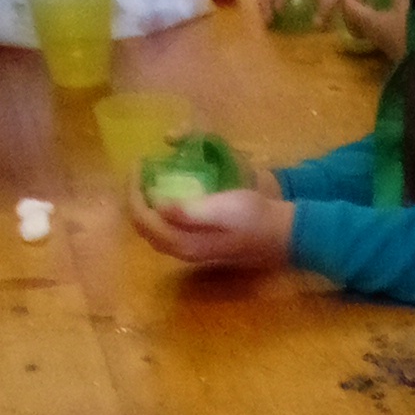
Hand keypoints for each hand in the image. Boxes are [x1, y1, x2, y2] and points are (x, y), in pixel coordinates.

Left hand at [126, 181, 294, 268]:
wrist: (279, 234)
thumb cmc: (252, 218)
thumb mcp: (223, 209)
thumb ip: (190, 211)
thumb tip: (160, 206)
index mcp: (183, 242)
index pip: (143, 219)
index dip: (135, 191)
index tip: (140, 164)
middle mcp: (182, 250)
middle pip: (143, 228)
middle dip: (135, 198)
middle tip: (139, 171)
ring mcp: (190, 250)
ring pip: (153, 230)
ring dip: (144, 206)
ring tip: (147, 180)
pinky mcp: (198, 245)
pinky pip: (165, 230)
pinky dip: (157, 212)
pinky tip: (165, 196)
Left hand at [331, 0, 407, 61]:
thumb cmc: (409, 33)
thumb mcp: (403, 5)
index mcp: (365, 19)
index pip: (348, 1)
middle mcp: (363, 29)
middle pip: (349, 11)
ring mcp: (369, 37)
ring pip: (355, 19)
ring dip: (359, 5)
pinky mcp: (377, 42)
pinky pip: (363, 25)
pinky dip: (366, 14)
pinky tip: (377, 8)